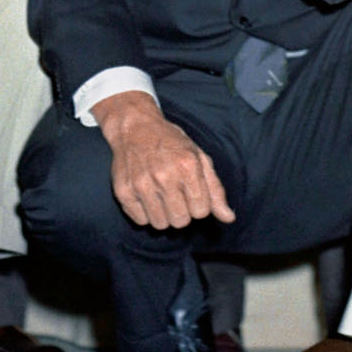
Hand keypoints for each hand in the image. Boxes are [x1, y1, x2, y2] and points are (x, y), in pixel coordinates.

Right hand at [96, 92, 234, 229]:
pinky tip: (146, 195)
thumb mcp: (199, 158)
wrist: (135, 127)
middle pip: (181, 221)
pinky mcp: (123, 191)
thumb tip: (229, 218)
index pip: (201, 211)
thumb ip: (215, 190)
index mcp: (187, 165)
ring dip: (163, 214)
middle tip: (176, 194)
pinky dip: (145, 213)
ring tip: (161, 195)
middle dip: (182, 212)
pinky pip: (140, 221)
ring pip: (160, 225)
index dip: (199, 205)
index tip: (192, 192)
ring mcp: (141, 184)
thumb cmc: (172, 143)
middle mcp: (164, 175)